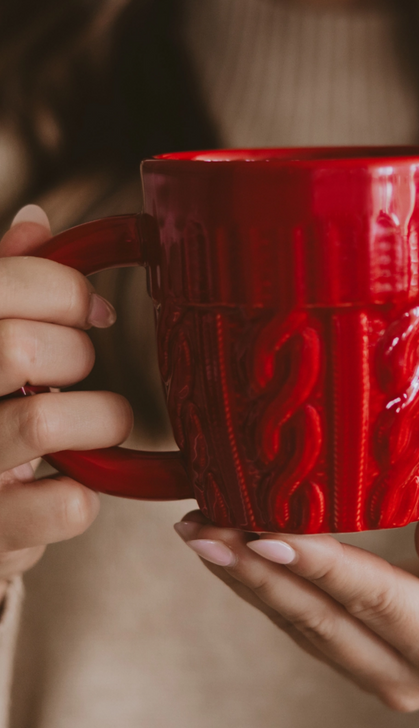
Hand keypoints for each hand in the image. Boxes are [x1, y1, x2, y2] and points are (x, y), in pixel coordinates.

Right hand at [0, 205, 132, 595]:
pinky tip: (70, 484)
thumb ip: (0, 283)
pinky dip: (86, 493)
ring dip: (101, 417)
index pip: (1, 283)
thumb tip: (37, 223)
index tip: (93, 310)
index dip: (64, 288)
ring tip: (99, 422)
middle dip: (76, 352)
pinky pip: (68, 504)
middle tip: (81, 367)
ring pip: (46, 420)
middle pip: (21, 347)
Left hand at [174, 508, 418, 710]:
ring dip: (246, 578)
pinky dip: (266, 587)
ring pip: (300, 624)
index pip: (371, 596)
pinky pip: (304, 625)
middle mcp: (405, 671)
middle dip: (254, 569)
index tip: (260, 529)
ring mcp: (378, 673)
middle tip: (200, 528)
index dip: (315, 563)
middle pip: (318, 616)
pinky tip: (235, 555)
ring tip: (199, 535)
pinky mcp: (361, 661)